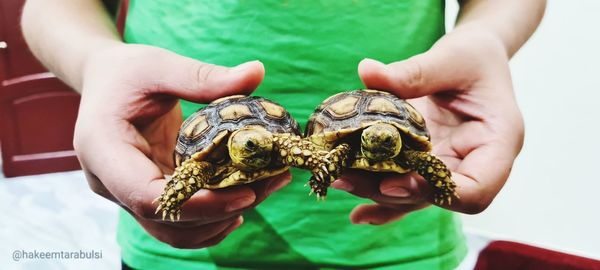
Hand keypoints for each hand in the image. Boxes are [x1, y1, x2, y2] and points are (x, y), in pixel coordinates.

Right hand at [74, 44, 290, 247]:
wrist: (103, 83)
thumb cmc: (125, 72)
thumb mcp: (158, 65)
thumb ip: (203, 76)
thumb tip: (257, 72)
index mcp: (103, 151)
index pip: (148, 197)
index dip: (199, 204)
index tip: (246, 193)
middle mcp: (110, 183)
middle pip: (168, 220)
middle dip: (222, 211)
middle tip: (269, 184)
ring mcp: (128, 194)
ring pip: (176, 230)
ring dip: (221, 219)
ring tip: (265, 189)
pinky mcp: (149, 194)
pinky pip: (180, 220)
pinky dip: (213, 217)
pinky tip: (243, 198)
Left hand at [333, 27, 523, 224]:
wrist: (475, 58)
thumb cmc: (474, 57)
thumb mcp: (451, 58)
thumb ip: (415, 72)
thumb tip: (367, 72)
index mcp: (497, 142)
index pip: (476, 190)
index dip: (433, 192)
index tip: (391, 181)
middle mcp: (474, 164)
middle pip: (435, 196)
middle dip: (390, 192)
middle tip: (347, 178)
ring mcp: (449, 167)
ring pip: (416, 195)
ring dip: (376, 192)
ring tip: (339, 180)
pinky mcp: (428, 163)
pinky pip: (406, 186)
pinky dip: (380, 197)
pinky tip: (352, 205)